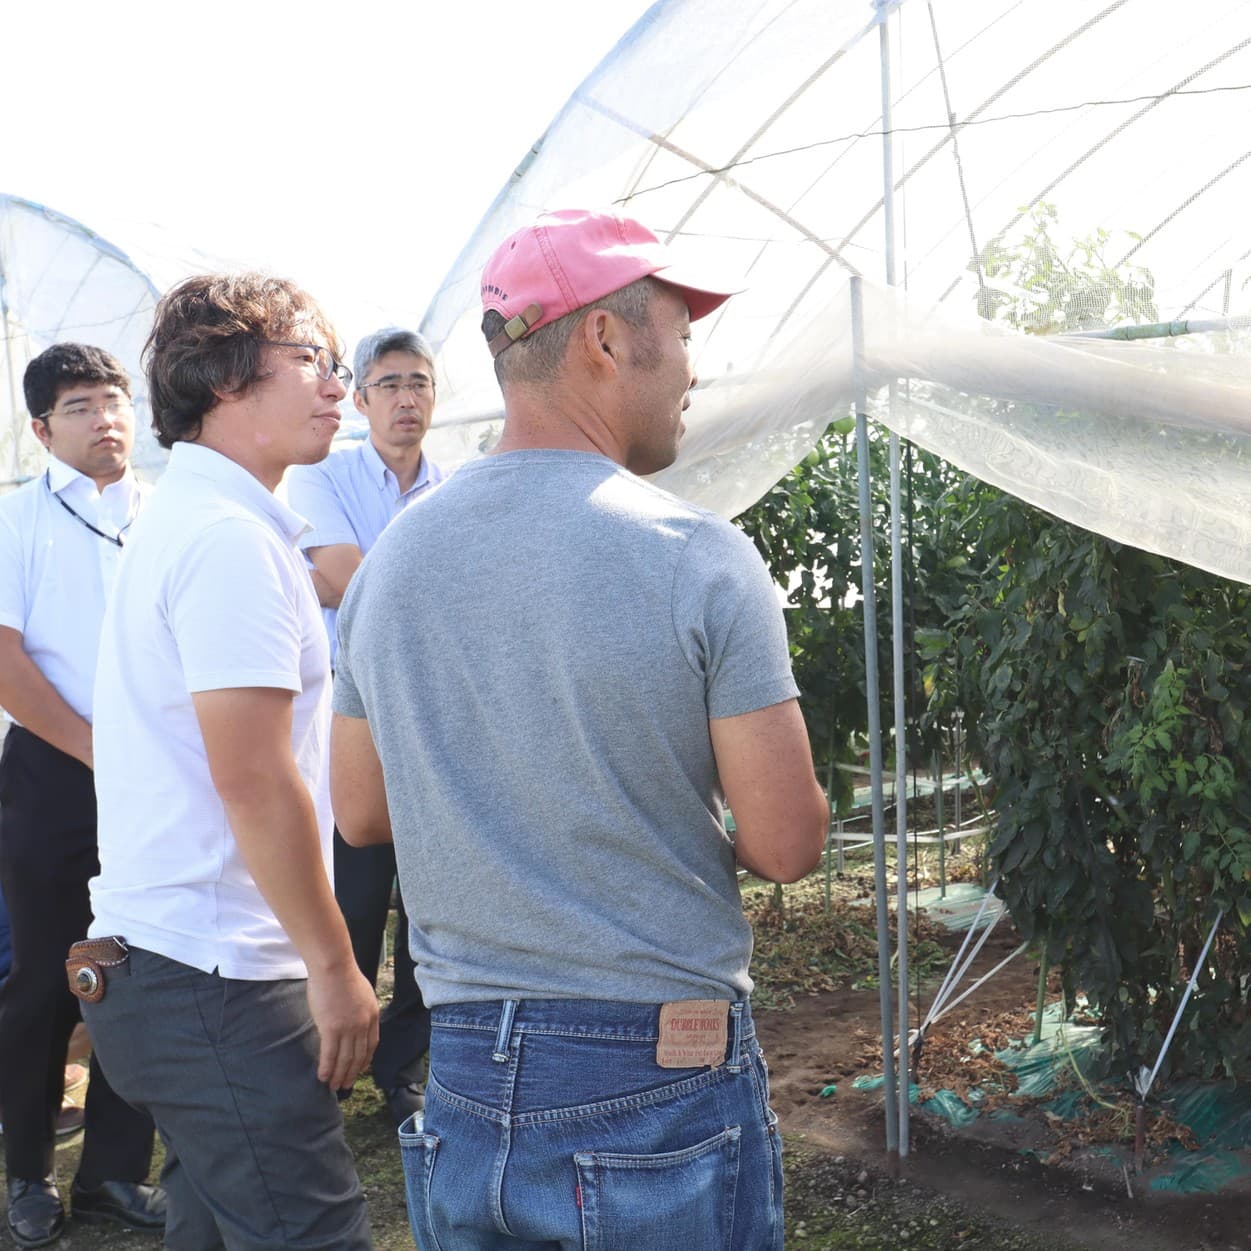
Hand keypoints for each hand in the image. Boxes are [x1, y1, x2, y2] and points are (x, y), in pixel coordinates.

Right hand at [306, 964, 379, 1089]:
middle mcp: (363, 1025)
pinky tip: (323, 1077)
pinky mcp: (331, 1029)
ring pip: (345, 1060)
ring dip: (339, 1076)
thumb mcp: (362, 993)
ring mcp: (348, 1028)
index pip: (372, 1045)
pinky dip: (327, 1069)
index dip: (365, 1060)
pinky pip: (330, 1055)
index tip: (360, 1069)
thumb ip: (360, 1010)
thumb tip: (353, 1021)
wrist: (334, 966)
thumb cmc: (343, 975)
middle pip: (359, 1056)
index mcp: (372, 1015)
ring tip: (333, 1087)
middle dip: (352, 1073)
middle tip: (346, 1085)